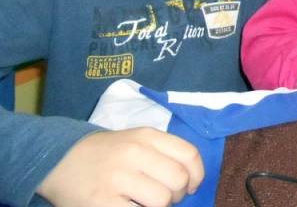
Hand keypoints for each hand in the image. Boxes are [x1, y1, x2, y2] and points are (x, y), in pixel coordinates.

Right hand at [37, 127, 203, 206]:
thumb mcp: (137, 140)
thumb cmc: (107, 153)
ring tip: (147, 203)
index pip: (189, 155)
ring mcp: (117, 178)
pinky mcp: (102, 201)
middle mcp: (134, 153)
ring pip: (161, 200)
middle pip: (178, 179)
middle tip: (166, 197)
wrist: (60, 159)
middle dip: (178, 194)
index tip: (191, 186)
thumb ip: (164, 153)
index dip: (196, 175)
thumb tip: (192, 179)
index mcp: (146, 136)